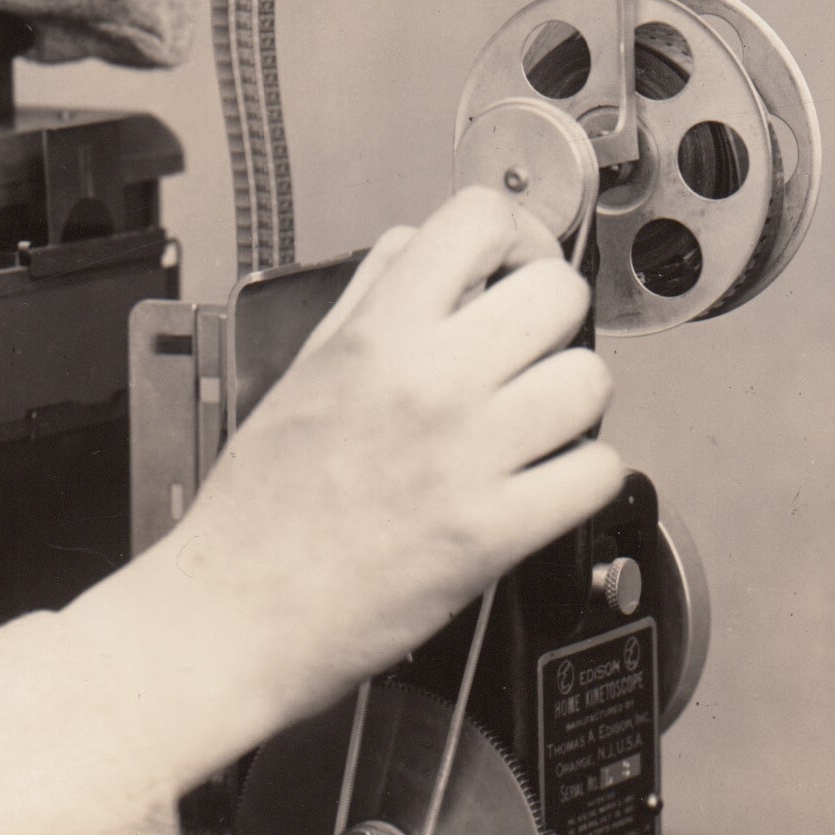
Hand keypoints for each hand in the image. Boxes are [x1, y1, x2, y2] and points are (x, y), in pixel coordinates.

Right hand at [69, 189, 619, 782]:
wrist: (236, 614)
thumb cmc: (258, 509)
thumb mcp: (301, 374)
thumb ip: (367, 301)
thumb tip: (417, 251)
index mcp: (376, 335)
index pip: (482, 220)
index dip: (509, 238)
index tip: (505, 269)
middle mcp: (429, 384)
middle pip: (558, 294)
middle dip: (549, 318)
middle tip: (525, 350)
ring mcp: (468, 457)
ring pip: (591, 381)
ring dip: (571, 400)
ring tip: (534, 422)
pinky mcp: (496, 531)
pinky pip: (598, 471)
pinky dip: (581, 476)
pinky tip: (543, 481)